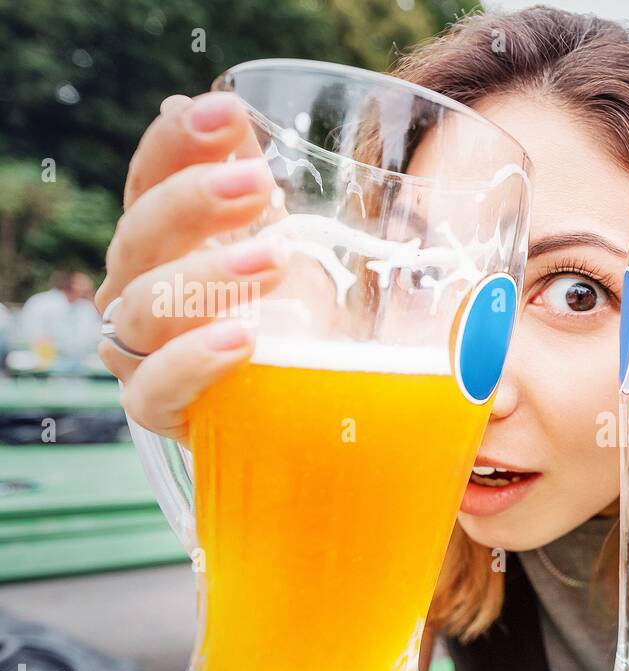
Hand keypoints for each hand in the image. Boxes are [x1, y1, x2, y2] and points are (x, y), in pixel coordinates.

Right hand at [95, 91, 286, 441]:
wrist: (296, 410)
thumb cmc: (291, 317)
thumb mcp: (293, 245)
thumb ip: (262, 187)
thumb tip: (230, 107)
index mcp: (164, 239)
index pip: (151, 178)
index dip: (178, 142)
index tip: (225, 111)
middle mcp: (138, 288)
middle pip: (141, 234)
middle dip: (193, 201)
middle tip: (258, 183)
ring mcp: (141, 352)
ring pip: (144, 306)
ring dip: (206, 276)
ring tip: (275, 258)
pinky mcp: (161, 411)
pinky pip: (157, 388)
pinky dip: (195, 360)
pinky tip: (243, 338)